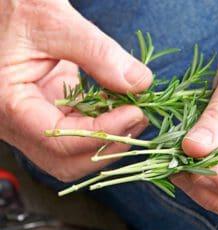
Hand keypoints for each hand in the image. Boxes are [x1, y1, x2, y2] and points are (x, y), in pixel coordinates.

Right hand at [0, 0, 151, 181]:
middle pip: (68, 162)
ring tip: (134, 116)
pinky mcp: (51, 116)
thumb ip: (98, 53)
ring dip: (109, 142)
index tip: (135, 113)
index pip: (60, 140)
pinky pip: (80, 137)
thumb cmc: (16, 8)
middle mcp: (20, 125)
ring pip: (76, 156)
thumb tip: (139, 83)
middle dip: (107, 147)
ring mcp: (36, 124)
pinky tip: (121, 110)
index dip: (102, 132)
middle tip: (137, 122)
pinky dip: (104, 129)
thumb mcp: (54, 21)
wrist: (8, 10)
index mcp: (10, 105)